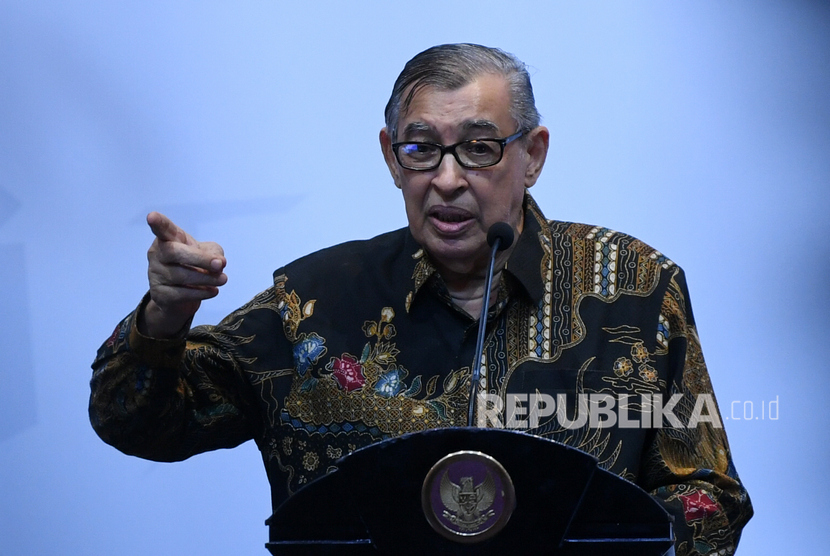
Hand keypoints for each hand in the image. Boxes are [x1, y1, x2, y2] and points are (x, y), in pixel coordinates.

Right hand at [142, 212, 226, 337]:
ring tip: (223, 279)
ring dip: (207, 278)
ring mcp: (155, 274)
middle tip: (220, 264)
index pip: (162, 229)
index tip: (152, 217)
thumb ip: (215, 253)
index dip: (158, 223)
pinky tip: (213, 291)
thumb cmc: (194, 265)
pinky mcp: (160, 294)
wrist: (181, 296)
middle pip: (175, 252)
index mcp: (168, 239)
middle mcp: (157, 254)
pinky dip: (201, 292)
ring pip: (181, 275)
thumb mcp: (208, 253)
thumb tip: (219, 263)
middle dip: (200, 259)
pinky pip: (181, 294)